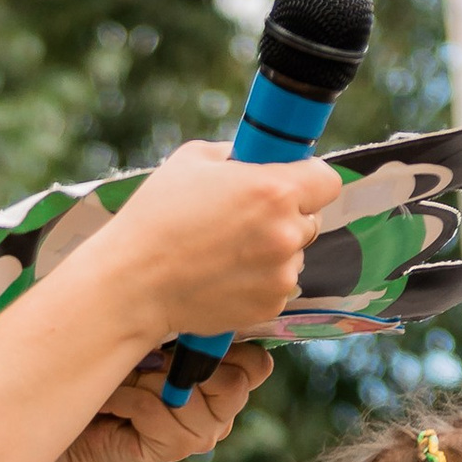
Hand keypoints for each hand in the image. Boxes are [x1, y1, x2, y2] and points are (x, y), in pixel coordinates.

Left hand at [34, 342, 273, 461]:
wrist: (76, 430)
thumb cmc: (114, 376)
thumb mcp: (153, 340)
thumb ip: (186, 327)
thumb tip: (197, 301)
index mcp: (227, 380)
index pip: (258, 365)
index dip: (231, 346)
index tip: (191, 332)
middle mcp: (222, 411)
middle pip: (234, 383)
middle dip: (185, 362)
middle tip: (150, 362)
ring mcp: (201, 434)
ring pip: (188, 393)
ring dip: (147, 380)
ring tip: (125, 382)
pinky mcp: (174, 448)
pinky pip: (154, 408)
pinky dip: (126, 397)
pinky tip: (112, 401)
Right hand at [96, 144, 337, 344]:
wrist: (134, 284)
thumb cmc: (156, 218)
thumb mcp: (193, 160)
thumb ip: (235, 155)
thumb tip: (252, 157)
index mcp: (274, 189)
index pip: (327, 181)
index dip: (309, 181)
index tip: (292, 185)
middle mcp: (285, 233)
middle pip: (312, 220)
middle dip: (287, 218)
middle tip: (245, 222)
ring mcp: (280, 275)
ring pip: (294, 256)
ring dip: (272, 253)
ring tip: (226, 254)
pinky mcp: (268, 307)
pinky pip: (276, 287)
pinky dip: (258, 283)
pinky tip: (223, 277)